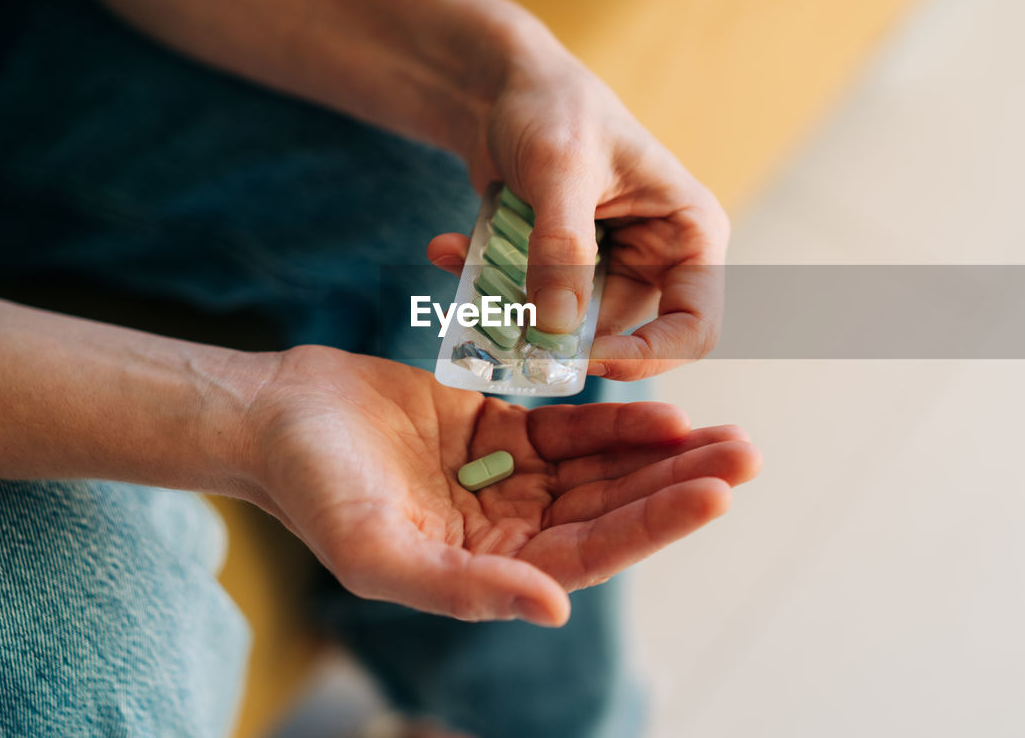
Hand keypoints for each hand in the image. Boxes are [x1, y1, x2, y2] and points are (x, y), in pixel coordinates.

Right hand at [240, 346, 758, 625]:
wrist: (276, 416)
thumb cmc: (313, 490)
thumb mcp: (376, 550)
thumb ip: (462, 589)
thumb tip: (555, 612)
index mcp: (487, 571)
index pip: (590, 552)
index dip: (653, 524)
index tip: (714, 493)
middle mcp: (507, 531)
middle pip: (611, 509)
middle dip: (679, 486)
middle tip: (748, 456)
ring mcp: (508, 479)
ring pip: (602, 469)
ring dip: (663, 454)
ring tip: (726, 435)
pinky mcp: (499, 429)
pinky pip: (570, 427)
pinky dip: (616, 420)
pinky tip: (664, 412)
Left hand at [427, 27, 728, 380]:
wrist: (500, 87)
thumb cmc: (553, 107)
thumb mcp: (560, 171)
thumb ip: (562, 249)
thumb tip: (558, 329)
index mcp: (689, 233)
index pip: (694, 326)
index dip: (647, 356)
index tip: (582, 359)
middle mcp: (658, 259)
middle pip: (622, 337)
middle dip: (556, 337)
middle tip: (500, 323)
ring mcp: (608, 270)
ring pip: (565, 329)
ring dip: (509, 307)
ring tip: (458, 257)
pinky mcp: (562, 274)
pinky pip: (528, 308)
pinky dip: (487, 288)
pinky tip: (449, 248)